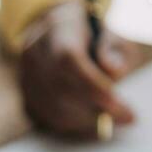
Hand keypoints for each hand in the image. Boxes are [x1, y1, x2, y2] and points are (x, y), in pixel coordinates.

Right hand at [17, 2, 137, 137]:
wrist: (62, 36)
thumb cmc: (94, 38)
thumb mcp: (113, 36)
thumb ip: (115, 53)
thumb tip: (114, 74)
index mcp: (58, 26)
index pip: (68, 59)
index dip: (92, 85)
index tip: (118, 102)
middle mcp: (35, 51)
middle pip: (60, 87)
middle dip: (95, 107)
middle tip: (126, 117)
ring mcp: (25, 76)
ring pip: (53, 108)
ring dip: (86, 120)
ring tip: (112, 120)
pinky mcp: (25, 97)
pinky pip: (48, 119)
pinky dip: (73, 125)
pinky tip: (93, 122)